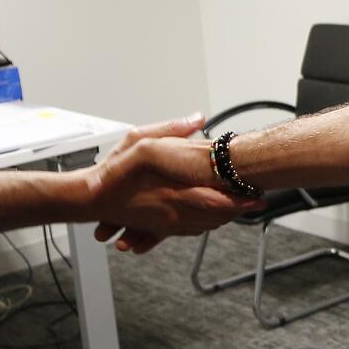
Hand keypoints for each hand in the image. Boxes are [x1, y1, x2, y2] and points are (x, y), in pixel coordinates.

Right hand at [87, 116, 256, 252]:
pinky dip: (207, 224)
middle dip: (240, 209)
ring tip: (241, 207)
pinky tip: (214, 217)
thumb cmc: (114, 170)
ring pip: (207, 224)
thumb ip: (172, 129)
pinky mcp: (163, 228)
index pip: (217, 197)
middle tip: (257, 202)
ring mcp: (170, 222)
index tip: (257, 191)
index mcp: (174, 189)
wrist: (91, 198)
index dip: (240, 197)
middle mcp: (175, 209)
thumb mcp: (140, 139)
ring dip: (225, 217)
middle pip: (218, 215)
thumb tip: (198, 118)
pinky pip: (192, 230)